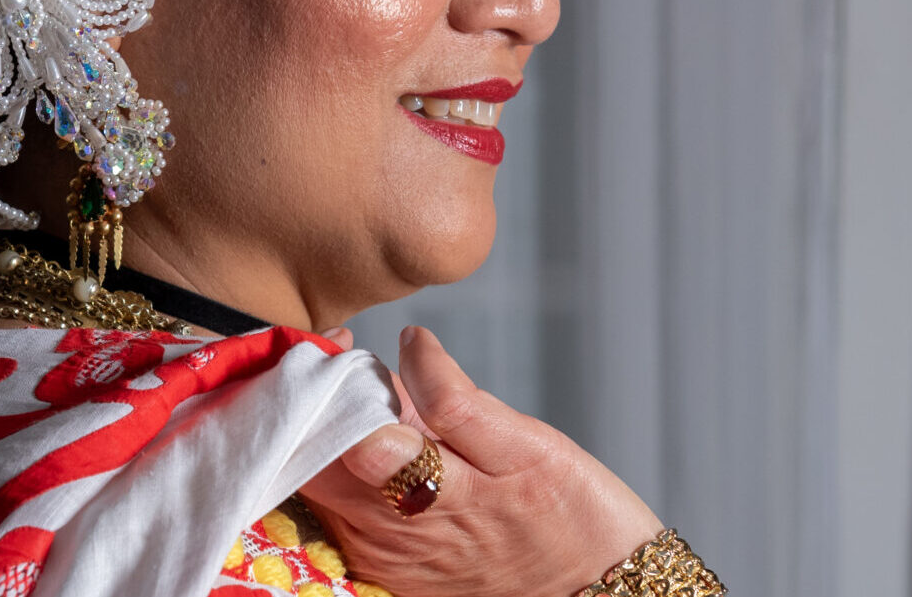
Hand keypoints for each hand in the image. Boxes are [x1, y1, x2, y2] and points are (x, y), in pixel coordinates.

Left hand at [301, 326, 662, 596]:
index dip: (329, 380)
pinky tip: (369, 443)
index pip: (342, 434)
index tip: (339, 340)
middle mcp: (392, 533)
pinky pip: (337, 510)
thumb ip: (456, 398)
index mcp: (428, 494)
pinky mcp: (385, 570)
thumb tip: (412, 342)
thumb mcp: (527, 445)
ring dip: (325, 434)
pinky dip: (341, 470)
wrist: (597, 596)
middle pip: (314, 460)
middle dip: (317, 404)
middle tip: (342, 361)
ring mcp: (383, 556)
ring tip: (358, 396)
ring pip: (320, 483)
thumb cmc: (570, 514)